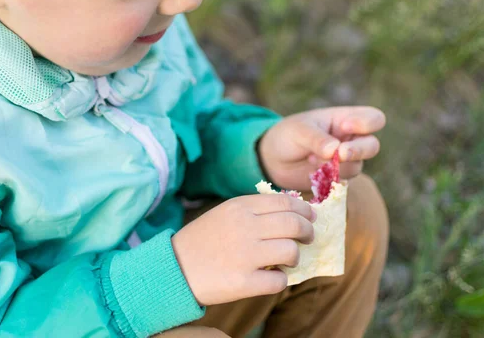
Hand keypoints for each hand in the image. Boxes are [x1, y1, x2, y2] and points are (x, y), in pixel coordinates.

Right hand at [172, 194, 316, 305]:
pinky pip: (279, 281)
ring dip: (295, 257)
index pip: (285, 202)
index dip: (304, 210)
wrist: (173, 269)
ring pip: (291, 251)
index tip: (310, 217)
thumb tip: (293, 211)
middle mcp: (244, 227)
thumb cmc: (202, 240)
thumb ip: (254, 210)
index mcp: (240, 207)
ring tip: (287, 260)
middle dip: (308, 231)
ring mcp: (245, 255)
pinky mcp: (243, 282)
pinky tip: (272, 277)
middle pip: (293, 224)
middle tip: (308, 238)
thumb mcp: (224, 214)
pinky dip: (281, 280)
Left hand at [258, 106, 385, 189]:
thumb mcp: (299, 131)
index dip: (366, 123)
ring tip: (312, 159)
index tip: (344, 126)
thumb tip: (336, 151)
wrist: (273, 159)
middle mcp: (351, 140)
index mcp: (346, 119)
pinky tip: (311, 170)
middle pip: (372, 145)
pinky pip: (342, 181)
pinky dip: (328, 177)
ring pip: (357, 166)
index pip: (373, 118)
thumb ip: (317, 139)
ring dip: (336, 165)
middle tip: (341, 153)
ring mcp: (345, 161)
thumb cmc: (288, 136)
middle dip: (359, 150)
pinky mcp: (337, 178)